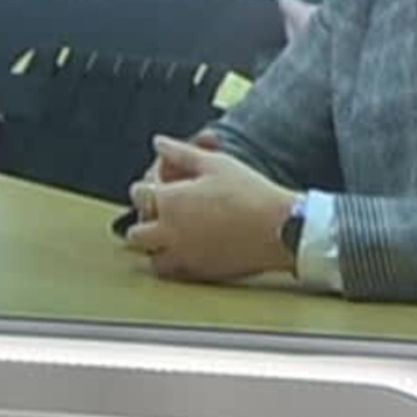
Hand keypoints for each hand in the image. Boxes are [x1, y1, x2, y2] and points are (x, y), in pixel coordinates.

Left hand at [123, 135, 295, 281]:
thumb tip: (159, 143)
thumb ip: (180, 152)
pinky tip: (190, 248)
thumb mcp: (215, 163)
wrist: (280, 228)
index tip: (162, 180)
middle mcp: (169, 233)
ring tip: (173, 233)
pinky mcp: (199, 273)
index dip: (149, 184)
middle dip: (146, 218)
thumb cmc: (250, 194)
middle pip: (137, 231)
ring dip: (156, 245)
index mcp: (170, 203)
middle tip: (165, 208)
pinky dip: (174, 261)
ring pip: (151, 257)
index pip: (139, 193)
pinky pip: (173, 272)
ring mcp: (183, 256)